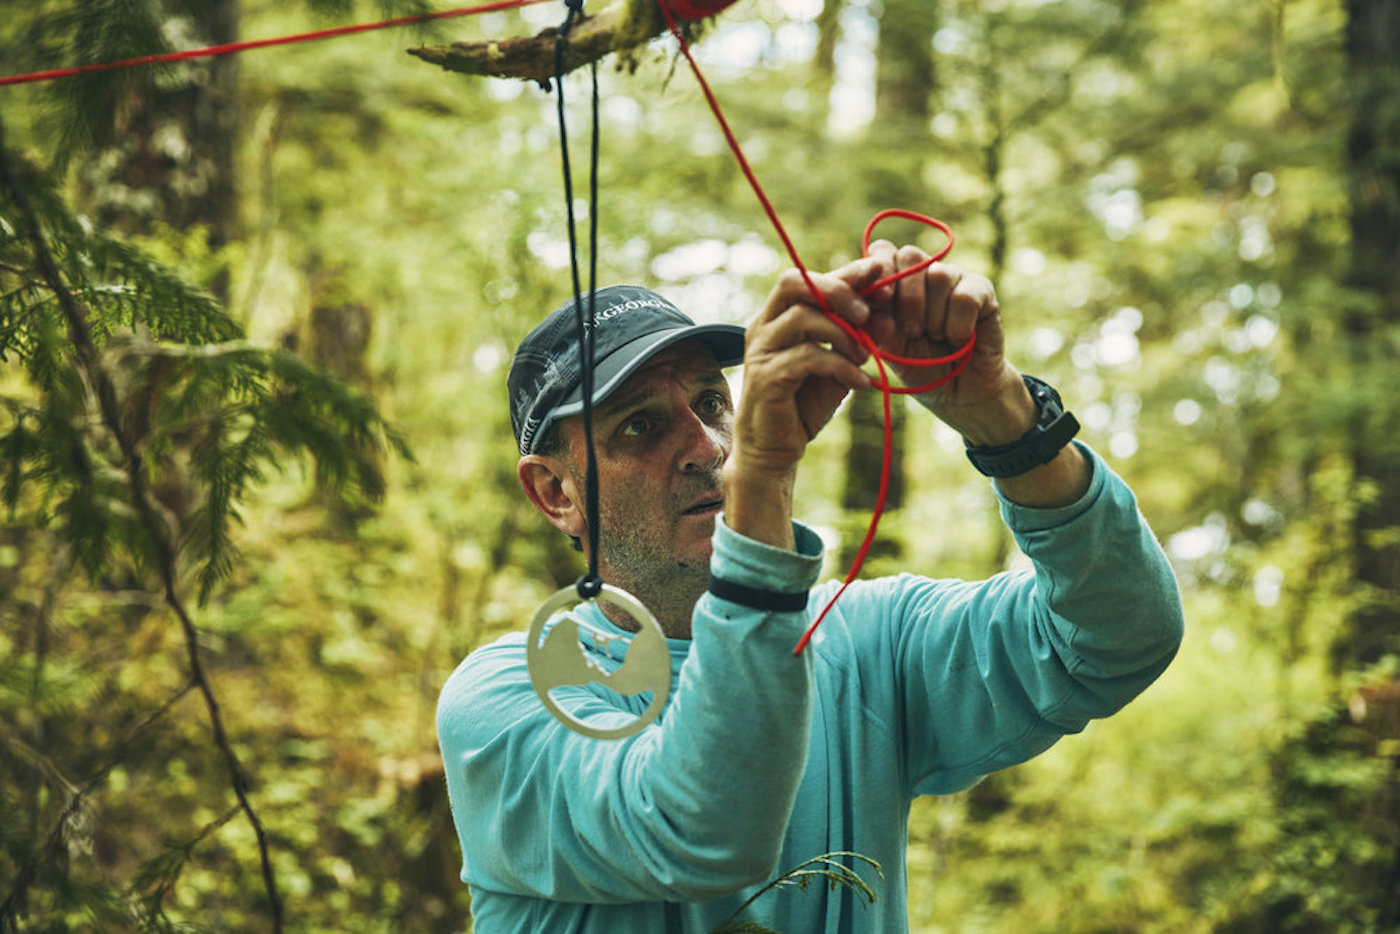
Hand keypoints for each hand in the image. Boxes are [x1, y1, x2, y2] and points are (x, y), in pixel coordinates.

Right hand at [722, 258, 889, 548]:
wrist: (775, 449)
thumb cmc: (805, 402)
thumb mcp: (839, 363)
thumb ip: (859, 337)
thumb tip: (889, 312)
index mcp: (779, 316)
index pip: (809, 278)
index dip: (845, 272)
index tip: (880, 272)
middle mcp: (764, 326)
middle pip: (794, 283)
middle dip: (837, 290)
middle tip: (867, 313)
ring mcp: (761, 350)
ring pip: (802, 317)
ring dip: (843, 333)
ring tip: (867, 355)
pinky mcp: (766, 377)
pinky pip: (807, 357)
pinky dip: (841, 366)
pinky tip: (861, 383)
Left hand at [862, 241, 1034, 445]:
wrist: (959, 392)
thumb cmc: (920, 368)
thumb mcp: (890, 349)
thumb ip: (875, 324)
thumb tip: (865, 304)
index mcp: (895, 281)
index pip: (883, 251)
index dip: (879, 271)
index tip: (880, 302)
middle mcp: (924, 273)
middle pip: (910, 256)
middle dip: (907, 299)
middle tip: (911, 332)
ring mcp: (954, 278)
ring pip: (939, 276)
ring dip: (933, 318)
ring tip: (936, 338)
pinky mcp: (982, 290)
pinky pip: (965, 297)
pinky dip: (957, 325)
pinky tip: (959, 338)